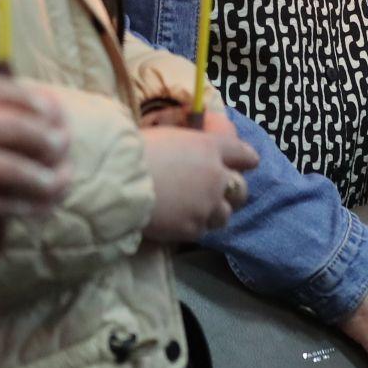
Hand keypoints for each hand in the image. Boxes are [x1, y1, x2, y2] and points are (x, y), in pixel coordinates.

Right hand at [0, 69, 70, 219]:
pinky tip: (31, 207)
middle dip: (52, 140)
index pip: (13, 93)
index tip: (52, 112)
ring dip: (46, 178)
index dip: (39, 104)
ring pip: (20, 170)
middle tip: (62, 147)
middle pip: (27, 130)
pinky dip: (20, 206)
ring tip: (59, 181)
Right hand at [140, 112, 258, 242]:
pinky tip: (177, 223)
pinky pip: (200, 231)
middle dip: (233, 192)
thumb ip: (187, 145)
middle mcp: (216, 177)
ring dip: (213, 213)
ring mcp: (206, 206)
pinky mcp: (192, 229)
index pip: (244, 154)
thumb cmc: (136, 149)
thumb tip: (185, 149)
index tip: (247, 164)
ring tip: (197, 212)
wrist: (119, 181)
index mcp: (210, 148)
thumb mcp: (167, 135)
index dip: (247, 160)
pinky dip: (192, 227)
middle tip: (220, 194)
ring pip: (224, 216)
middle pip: (241, 190)